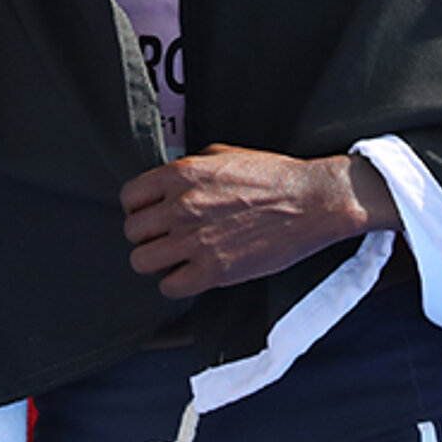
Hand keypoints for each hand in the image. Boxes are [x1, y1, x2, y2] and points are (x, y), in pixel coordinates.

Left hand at [120, 145, 401, 299]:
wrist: (312, 201)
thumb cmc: (273, 176)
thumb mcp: (223, 154)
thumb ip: (188, 168)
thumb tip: (167, 185)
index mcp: (180, 174)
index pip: (129, 197)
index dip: (138, 208)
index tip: (150, 215)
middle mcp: (181, 207)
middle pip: (132, 231)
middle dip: (147, 235)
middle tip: (165, 238)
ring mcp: (195, 240)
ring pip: (142, 261)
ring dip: (156, 261)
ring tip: (175, 259)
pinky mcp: (214, 270)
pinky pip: (169, 287)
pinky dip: (176, 284)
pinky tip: (191, 275)